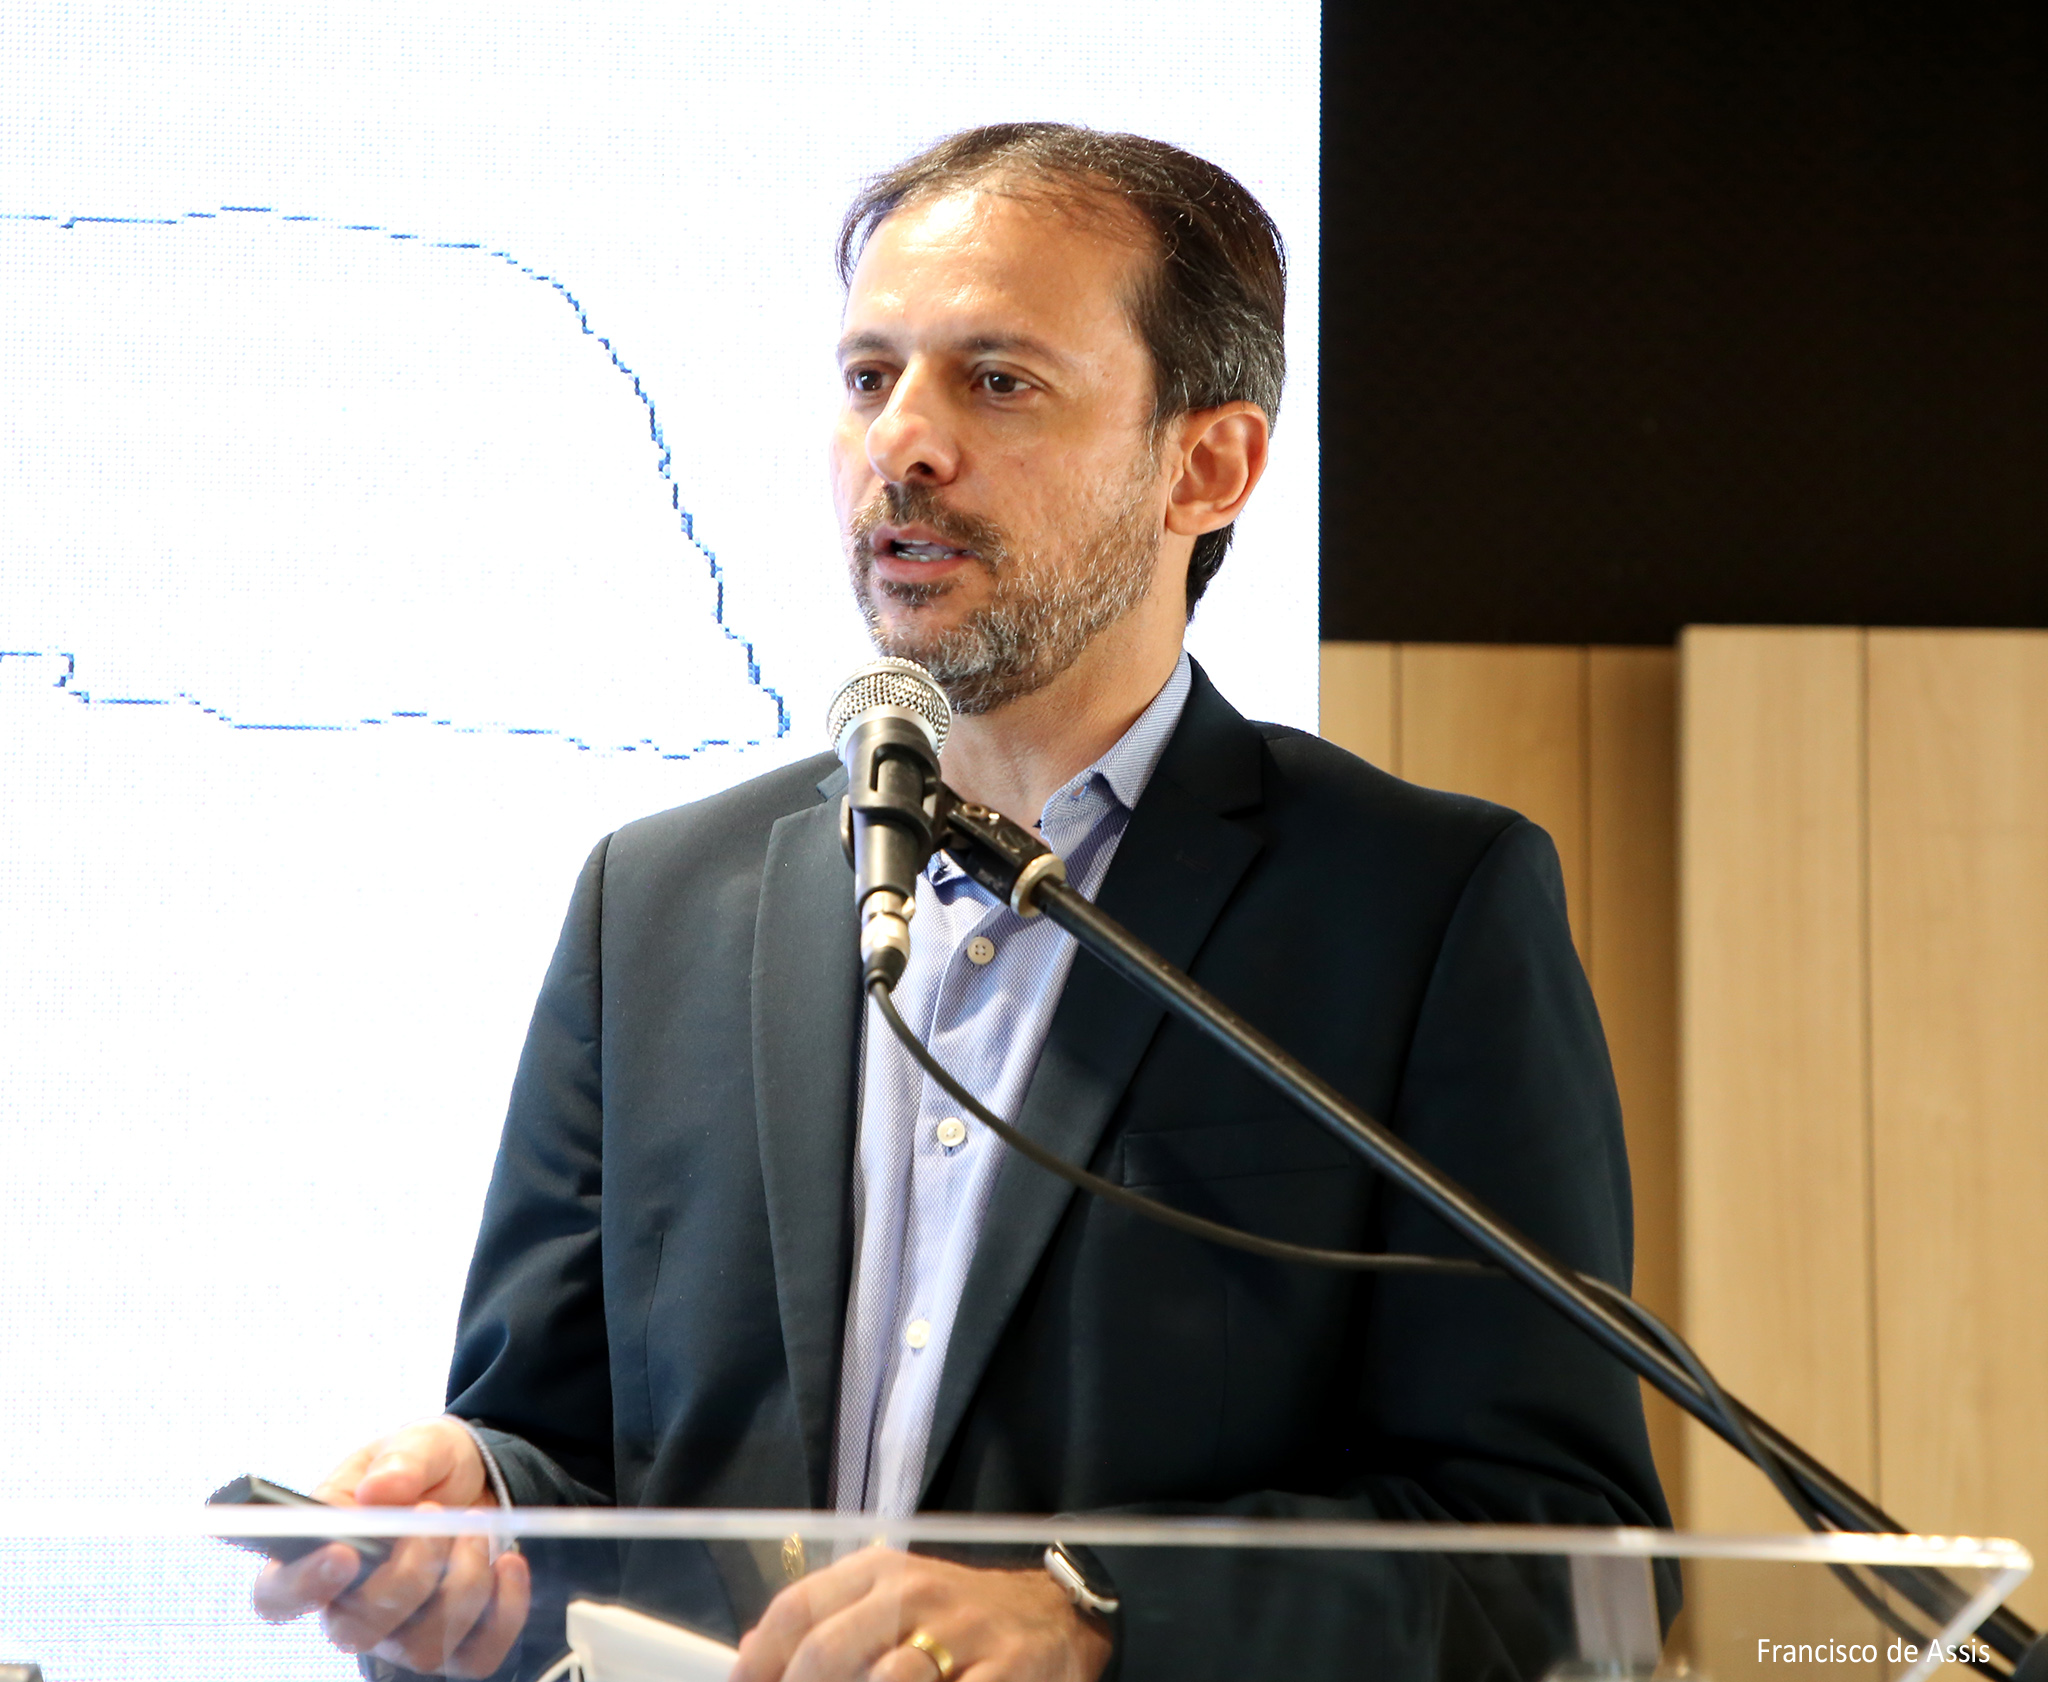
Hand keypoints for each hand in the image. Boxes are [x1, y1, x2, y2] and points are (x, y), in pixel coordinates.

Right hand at [249, 1417, 530, 1676]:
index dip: (302, 1586)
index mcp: (320, 1553)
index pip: (278, 1595)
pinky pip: (476, 1658)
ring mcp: (403, 1634)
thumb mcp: (417, 1442)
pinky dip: (504, 1611)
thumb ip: (402, 1460)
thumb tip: (379, 1491)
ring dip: (461, 1582)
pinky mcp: (456, 1643)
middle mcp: (352, 1606)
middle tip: (434, 1515)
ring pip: (422, 1648)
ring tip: (474, 1524)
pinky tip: (508, 1562)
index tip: (345, 1553)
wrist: (478, 1476)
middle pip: (355, 1633)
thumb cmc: (426, 1464)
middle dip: (407, 1575)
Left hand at [730, 1545, 1110, 1681]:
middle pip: (828, 1651)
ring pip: (886, 1680)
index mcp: (882, 1571)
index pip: (797, 1608)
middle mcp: (916, 1594)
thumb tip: (754, 1654)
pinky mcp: (1004, 1673)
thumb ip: (834, 1621)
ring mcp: (961, 1635)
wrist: (1053, 1615)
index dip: (757, 1661)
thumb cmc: (959, 1617)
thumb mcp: (896, 1598)